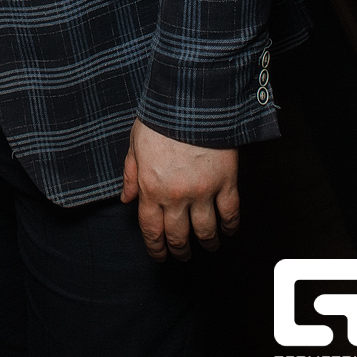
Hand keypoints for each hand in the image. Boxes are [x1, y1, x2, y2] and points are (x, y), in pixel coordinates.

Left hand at [121, 118, 238, 261]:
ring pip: (205, 231)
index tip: (159, 256)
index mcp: (150, 188)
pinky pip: (230, 214)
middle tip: (182, 255)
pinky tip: (228, 230)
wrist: (191, 100)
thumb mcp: (135, 143)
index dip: (155, 248)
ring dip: (206, 243)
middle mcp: (176, 196)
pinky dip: (230, 226)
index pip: (151, 230)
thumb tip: (125, 199)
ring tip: (208, 245)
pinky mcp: (226, 183)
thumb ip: (130, 173)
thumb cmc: (160, 118)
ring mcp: (203, 191)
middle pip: (178, 236)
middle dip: (179, 250)